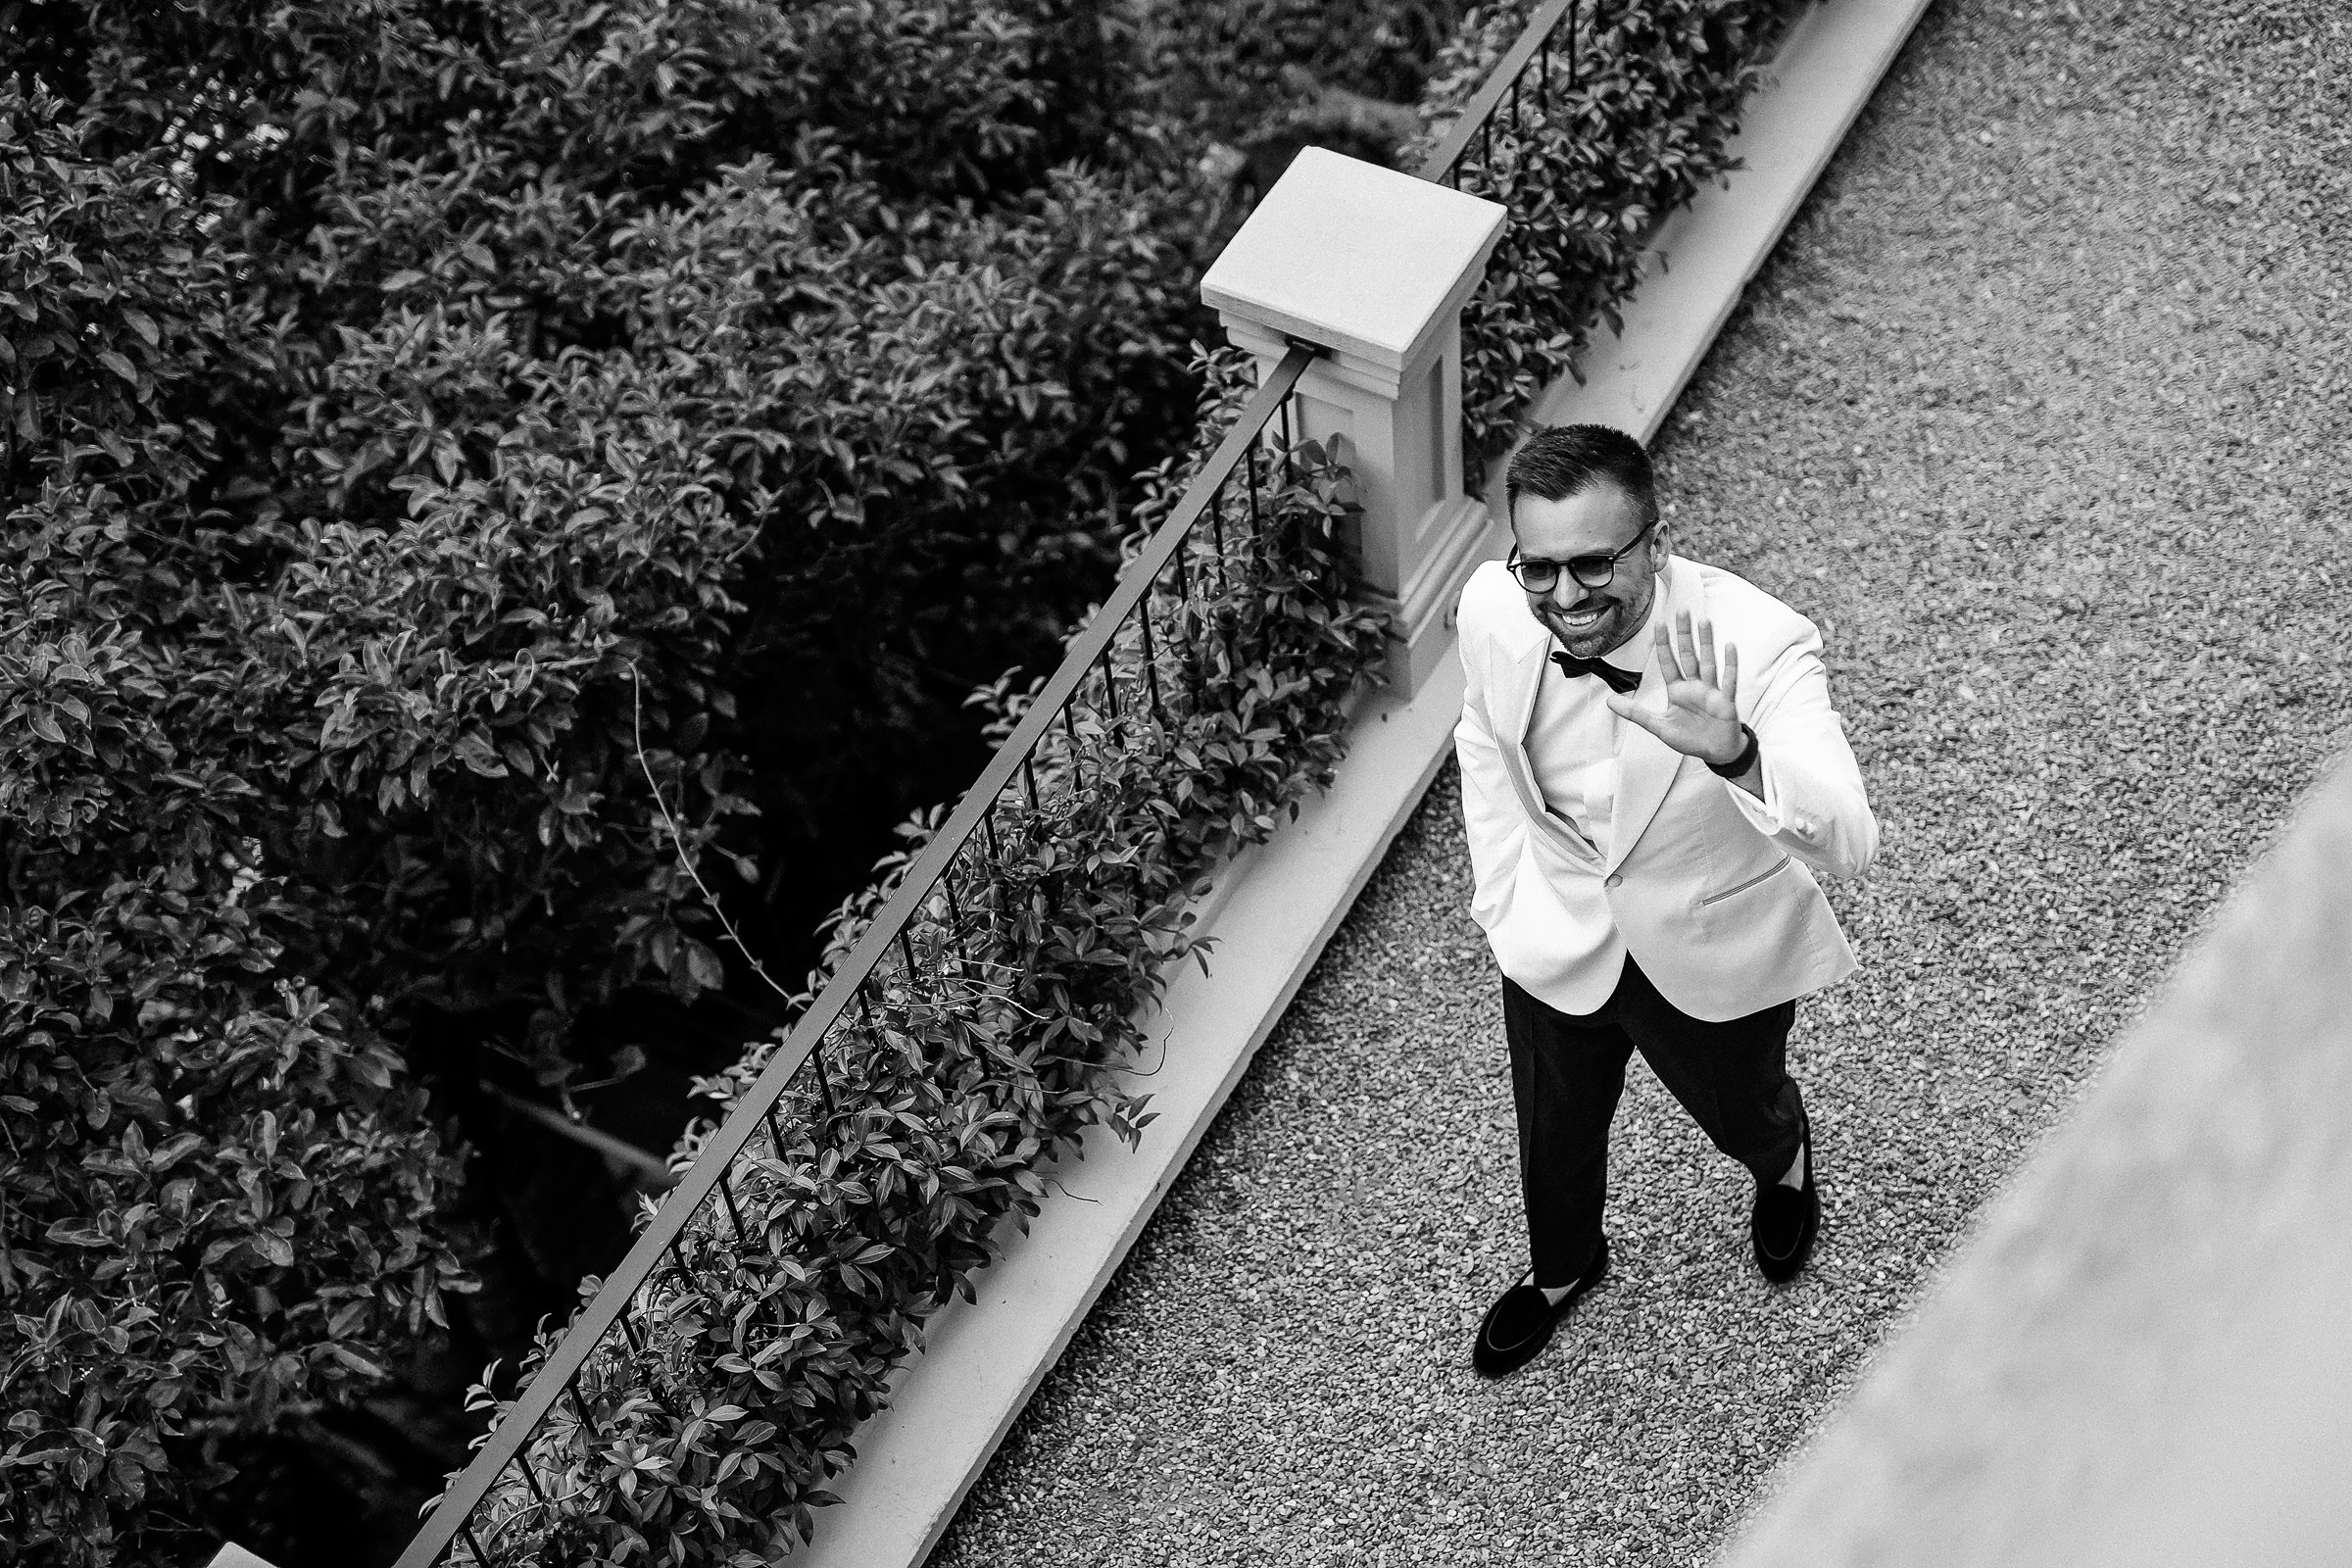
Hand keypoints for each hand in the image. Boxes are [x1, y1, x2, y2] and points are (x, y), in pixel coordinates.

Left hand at [1606, 610, 1745, 764]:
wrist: (1716, 752)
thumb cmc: (1690, 738)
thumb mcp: (1658, 727)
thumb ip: (1636, 713)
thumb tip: (1610, 702)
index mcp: (1678, 691)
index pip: (1668, 663)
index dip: (1664, 644)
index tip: (1660, 624)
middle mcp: (1694, 686)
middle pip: (1688, 656)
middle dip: (1684, 635)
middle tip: (1682, 611)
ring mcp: (1711, 691)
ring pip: (1708, 662)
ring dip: (1706, 643)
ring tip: (1703, 622)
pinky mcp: (1725, 701)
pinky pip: (1728, 680)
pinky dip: (1729, 665)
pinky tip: (1728, 647)